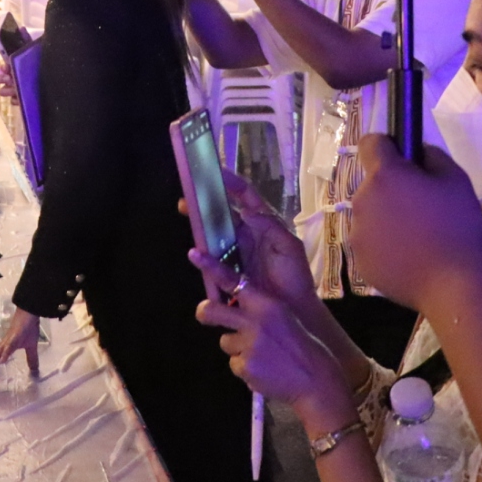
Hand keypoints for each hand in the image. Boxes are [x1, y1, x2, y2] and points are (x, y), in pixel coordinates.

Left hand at [0, 308, 41, 376]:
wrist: (30, 312)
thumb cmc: (28, 328)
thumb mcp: (31, 347)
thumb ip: (31, 359)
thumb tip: (35, 370)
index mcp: (4, 347)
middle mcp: (2, 345)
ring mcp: (8, 341)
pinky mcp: (16, 337)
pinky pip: (9, 347)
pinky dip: (5, 354)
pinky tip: (1, 362)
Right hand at [182, 172, 313, 310]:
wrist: (295, 309)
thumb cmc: (295, 276)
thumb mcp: (290, 247)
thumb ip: (271, 227)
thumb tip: (247, 211)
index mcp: (264, 222)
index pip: (246, 196)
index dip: (232, 182)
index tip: (216, 172)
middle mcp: (247, 232)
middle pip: (224, 211)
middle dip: (206, 200)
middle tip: (189, 194)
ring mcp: (236, 250)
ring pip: (215, 231)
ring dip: (200, 222)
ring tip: (186, 212)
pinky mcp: (228, 269)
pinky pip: (212, 256)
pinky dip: (202, 250)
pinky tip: (194, 247)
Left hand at [195, 270, 345, 410]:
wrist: (317, 380)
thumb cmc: (301, 346)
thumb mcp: (284, 318)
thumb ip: (259, 311)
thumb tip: (234, 309)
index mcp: (267, 304)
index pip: (234, 281)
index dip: (211, 267)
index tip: (194, 254)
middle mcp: (255, 321)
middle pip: (212, 310)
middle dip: (205, 312)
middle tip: (206, 314)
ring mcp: (249, 344)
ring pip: (226, 342)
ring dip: (238, 348)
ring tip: (263, 356)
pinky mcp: (245, 367)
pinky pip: (235, 364)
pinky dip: (246, 368)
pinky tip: (265, 371)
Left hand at [345, 134, 481, 310]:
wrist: (453, 284)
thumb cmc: (458, 226)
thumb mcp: (457, 179)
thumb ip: (432, 156)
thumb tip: (418, 152)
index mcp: (384, 176)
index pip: (370, 143)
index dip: (387, 146)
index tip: (404, 158)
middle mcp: (362, 200)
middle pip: (372, 184)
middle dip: (392, 189)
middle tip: (422, 207)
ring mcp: (357, 233)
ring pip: (370, 215)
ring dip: (387, 219)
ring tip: (417, 238)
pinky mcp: (360, 261)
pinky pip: (371, 245)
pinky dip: (385, 247)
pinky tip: (410, 258)